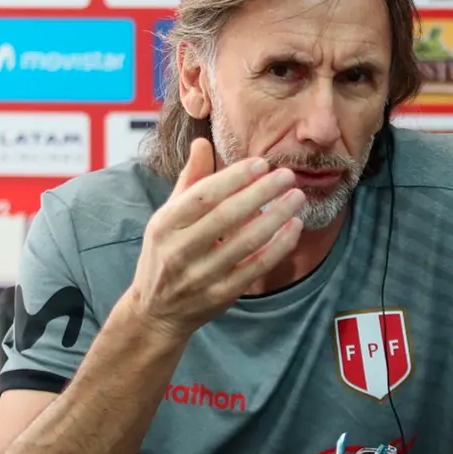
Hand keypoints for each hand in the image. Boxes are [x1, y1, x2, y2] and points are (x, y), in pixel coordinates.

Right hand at [128, 138, 304, 339]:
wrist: (156, 311)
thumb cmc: (166, 251)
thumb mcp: (168, 215)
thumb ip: (190, 180)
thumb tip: (203, 142)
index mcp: (164, 225)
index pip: (202, 196)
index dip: (233, 178)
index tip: (261, 163)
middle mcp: (179, 251)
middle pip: (226, 217)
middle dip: (260, 193)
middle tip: (287, 175)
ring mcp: (201, 276)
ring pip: (245, 243)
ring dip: (276, 218)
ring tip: (297, 197)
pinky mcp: (221, 295)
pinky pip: (256, 268)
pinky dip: (278, 247)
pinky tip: (294, 227)